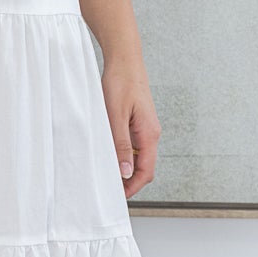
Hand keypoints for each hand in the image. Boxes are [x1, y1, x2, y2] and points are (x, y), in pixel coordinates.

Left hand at [100, 56, 160, 198]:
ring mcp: (145, 128)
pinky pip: (133, 145)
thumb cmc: (120, 83)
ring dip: (125, 168)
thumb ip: (121, 144)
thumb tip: (125, 172)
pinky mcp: (138, 122)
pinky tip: (108, 153)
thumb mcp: (116, 115)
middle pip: (144, 168)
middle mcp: (151, 133)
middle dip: (129, 182)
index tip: (118, 197)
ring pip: (138, 157)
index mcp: (149, 134)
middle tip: (109, 189)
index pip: (146, 171)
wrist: (125, 59)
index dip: (133, 187)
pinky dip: (123, 154)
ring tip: (106, 173)